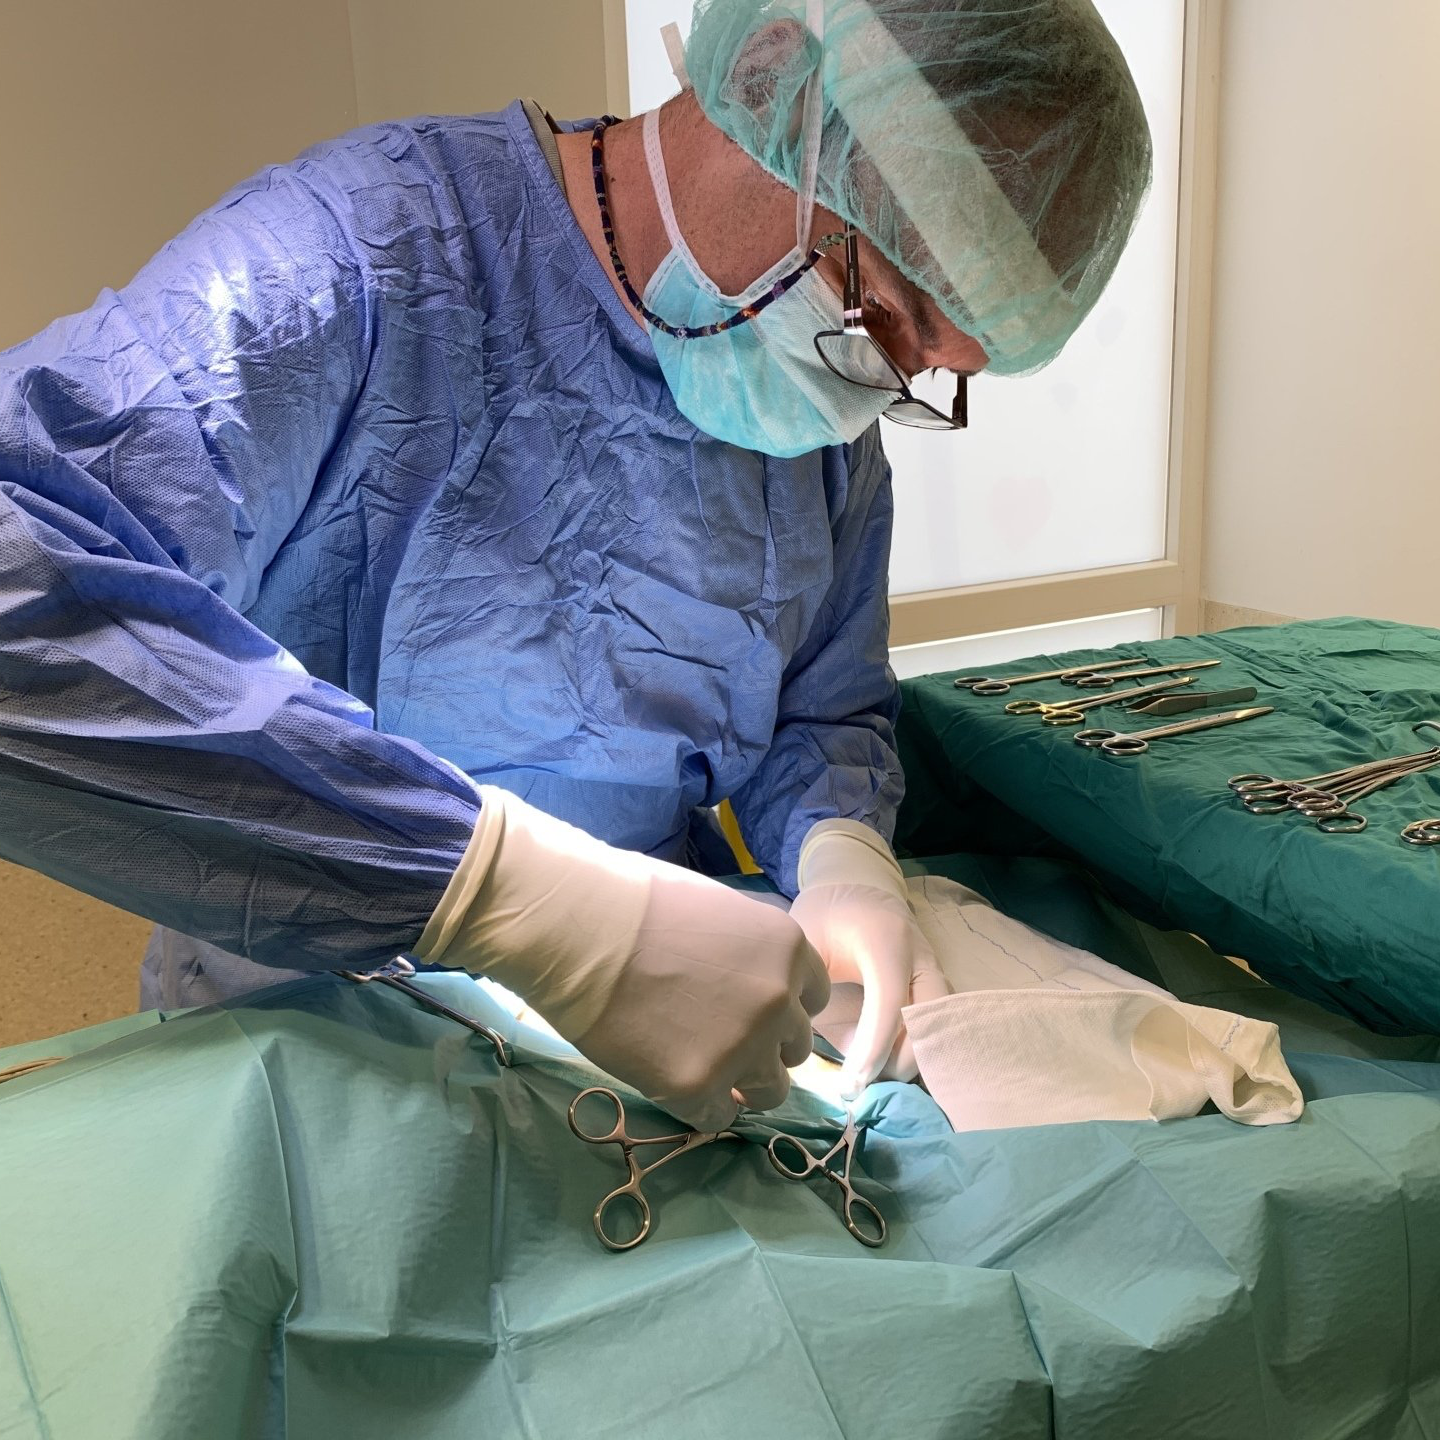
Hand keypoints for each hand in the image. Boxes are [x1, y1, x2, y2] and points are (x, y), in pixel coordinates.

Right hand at [414, 786, 829, 1130]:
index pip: (814, 998)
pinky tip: (670, 1081)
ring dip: (740, 1086)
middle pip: (795, 1049)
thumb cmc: (634, 900)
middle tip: (719, 1040)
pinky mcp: (697, 1085)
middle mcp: (779, 1001)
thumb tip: (749, 982)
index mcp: (787, 949)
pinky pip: (717, 1118)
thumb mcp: (718, 910)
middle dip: (764, 1048)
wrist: (578, 927)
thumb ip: (749, 951)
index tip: (753, 1012)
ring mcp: (742, 1047)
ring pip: (769, 1092)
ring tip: (701, 1070)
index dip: (783, 1008)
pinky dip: (699, 1107)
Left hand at [787, 820, 950, 1096]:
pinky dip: (916, 1057)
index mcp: (886, 941)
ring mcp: (935, 975)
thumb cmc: (826, 918)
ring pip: (939, 1031)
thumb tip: (805, 1042)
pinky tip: (885, 1076)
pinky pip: (937, 1031)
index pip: (890, 1001)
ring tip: (871, 1086)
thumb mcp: (808, 942)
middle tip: (862, 1089)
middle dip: (900, 1062)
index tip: (851, 1084)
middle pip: (929, 1022)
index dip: (874, 1047)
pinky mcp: (937, 991)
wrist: (858, 889)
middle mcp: (921, 959)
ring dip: (911, 1064)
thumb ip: (810, 987)